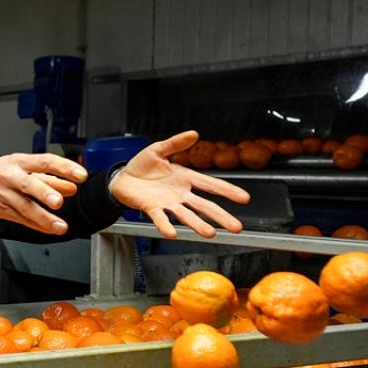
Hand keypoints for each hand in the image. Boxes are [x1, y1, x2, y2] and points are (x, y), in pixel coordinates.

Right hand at [0, 153, 87, 233]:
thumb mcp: (21, 167)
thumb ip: (47, 177)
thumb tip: (70, 186)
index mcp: (19, 162)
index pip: (44, 162)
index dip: (63, 167)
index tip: (80, 175)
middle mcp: (11, 177)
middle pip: (29, 184)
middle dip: (45, 192)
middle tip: (59, 201)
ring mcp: (5, 195)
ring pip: (25, 207)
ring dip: (44, 218)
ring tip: (60, 226)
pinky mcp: (2, 210)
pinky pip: (22, 219)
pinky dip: (37, 225)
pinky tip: (49, 229)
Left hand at [109, 130, 250, 238]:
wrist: (122, 177)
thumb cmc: (142, 165)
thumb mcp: (158, 150)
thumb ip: (176, 144)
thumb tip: (194, 133)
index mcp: (185, 178)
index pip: (210, 185)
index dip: (227, 191)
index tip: (245, 198)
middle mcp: (180, 194)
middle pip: (204, 206)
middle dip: (220, 216)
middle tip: (236, 227)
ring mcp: (167, 203)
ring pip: (185, 215)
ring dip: (197, 224)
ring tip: (210, 233)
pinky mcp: (151, 209)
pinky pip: (160, 218)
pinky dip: (165, 226)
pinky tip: (172, 233)